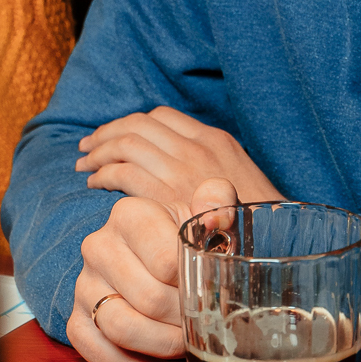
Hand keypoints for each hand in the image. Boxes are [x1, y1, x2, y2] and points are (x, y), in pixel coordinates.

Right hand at [67, 178, 244, 361]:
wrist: (154, 258)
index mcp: (129, 214)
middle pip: (148, 300)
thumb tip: (217, 213)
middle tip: (209, 324)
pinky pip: (106, 359)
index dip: (197, 287)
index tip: (216, 294)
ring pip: (123, 330)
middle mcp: (97, 247)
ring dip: (167, 347)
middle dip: (187, 320)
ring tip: (193, 346)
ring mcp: (83, 287)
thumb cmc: (186, 239)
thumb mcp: (206, 214)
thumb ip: (217, 201)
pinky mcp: (77, 323)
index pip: (166, 262)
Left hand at [76, 106, 278, 207]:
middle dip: (107, 133)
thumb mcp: (237, 181)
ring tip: (85, 166)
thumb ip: (209, 169)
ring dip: (98, 152)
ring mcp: (184, 171)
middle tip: (88, 146)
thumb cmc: (257, 222)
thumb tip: (178, 171)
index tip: (115, 135)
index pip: (162, 116)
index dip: (131, 124)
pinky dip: (104, 175)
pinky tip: (96, 185)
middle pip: (138, 125)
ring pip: (126, 145)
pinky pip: (125, 173)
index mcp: (215, 140)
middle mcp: (198, 148)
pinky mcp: (170, 197)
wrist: (275, 244)